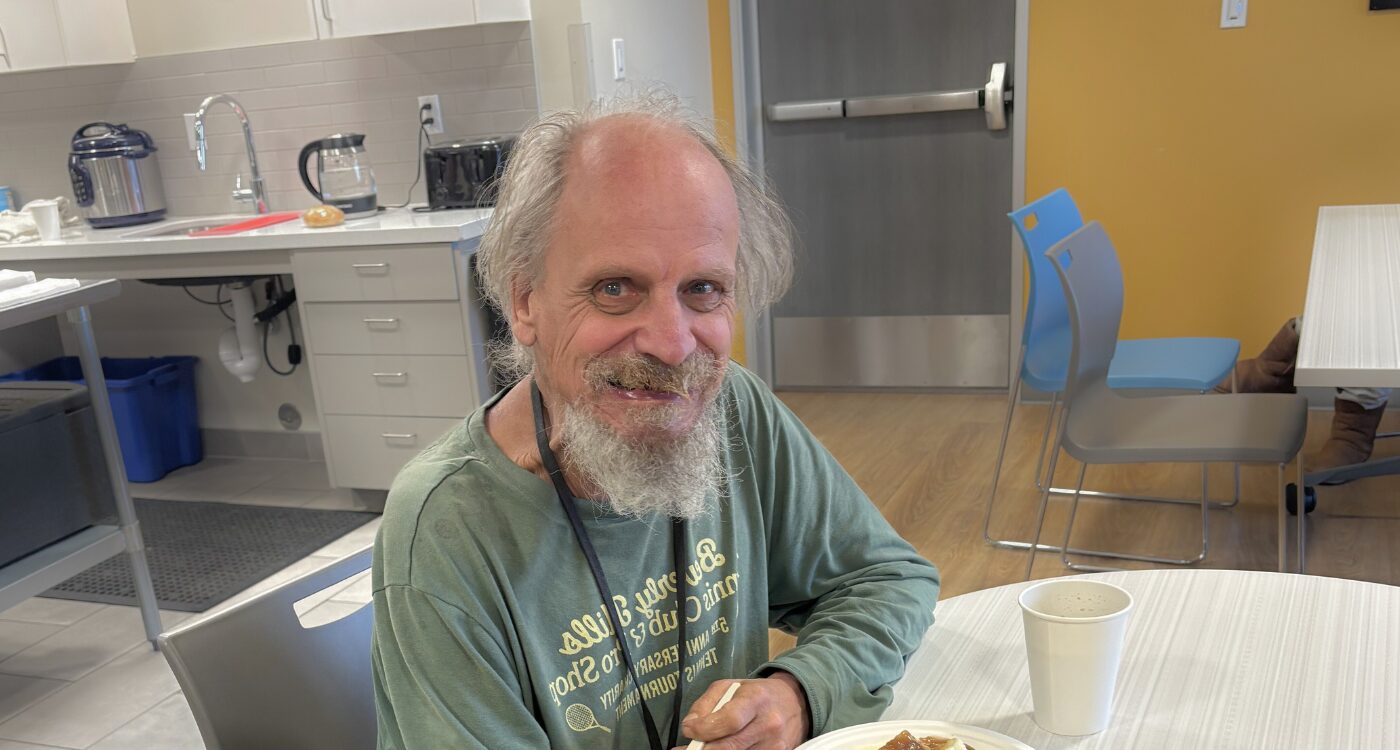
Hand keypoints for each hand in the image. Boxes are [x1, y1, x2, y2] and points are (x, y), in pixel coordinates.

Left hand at [677, 672, 809, 749]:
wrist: (794, 703)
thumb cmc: (756, 694)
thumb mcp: (729, 687)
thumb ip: (705, 705)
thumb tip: (689, 728)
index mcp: (756, 699)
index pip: (729, 720)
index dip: (704, 729)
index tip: (689, 730)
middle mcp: (769, 724)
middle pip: (730, 747)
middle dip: (704, 749)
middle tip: (690, 747)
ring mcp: (775, 745)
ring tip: (705, 747)